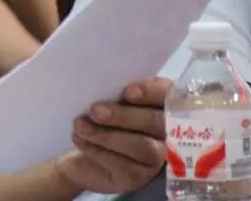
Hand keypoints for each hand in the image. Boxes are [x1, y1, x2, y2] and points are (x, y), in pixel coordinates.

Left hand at [56, 77, 170, 192]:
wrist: (81, 147)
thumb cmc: (101, 116)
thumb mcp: (108, 97)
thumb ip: (115, 87)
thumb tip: (100, 72)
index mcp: (163, 106)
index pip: (171, 95)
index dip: (153, 92)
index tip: (128, 92)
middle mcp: (168, 134)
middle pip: (157, 123)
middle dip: (125, 115)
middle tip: (95, 110)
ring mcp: (156, 159)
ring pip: (142, 146)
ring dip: (107, 135)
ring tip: (80, 125)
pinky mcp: (138, 177)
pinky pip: (122, 164)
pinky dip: (97, 150)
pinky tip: (79, 139)